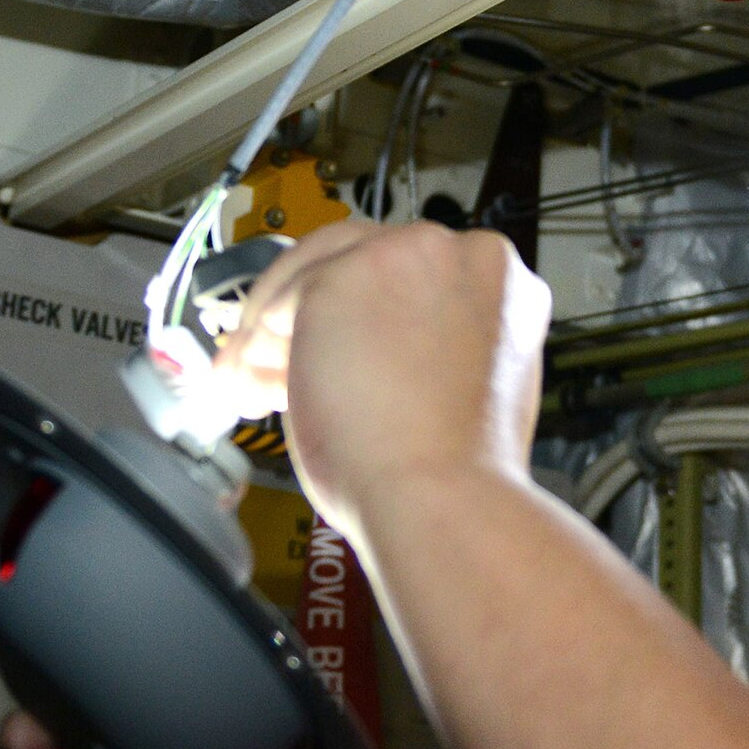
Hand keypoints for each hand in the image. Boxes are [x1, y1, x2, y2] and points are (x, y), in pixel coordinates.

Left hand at [213, 219, 551, 539]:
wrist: (441, 494)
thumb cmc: (454, 467)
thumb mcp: (452, 382)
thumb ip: (413, 344)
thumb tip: (350, 347)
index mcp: (499, 281)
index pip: (413, 274)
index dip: (364, 315)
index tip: (329, 347)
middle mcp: (457, 254)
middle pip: (361, 258)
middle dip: (310, 315)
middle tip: (271, 363)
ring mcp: (401, 256)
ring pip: (313, 271)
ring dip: (274, 328)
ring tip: (250, 384)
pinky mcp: (342, 275)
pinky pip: (280, 299)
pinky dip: (255, 342)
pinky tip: (249, 382)